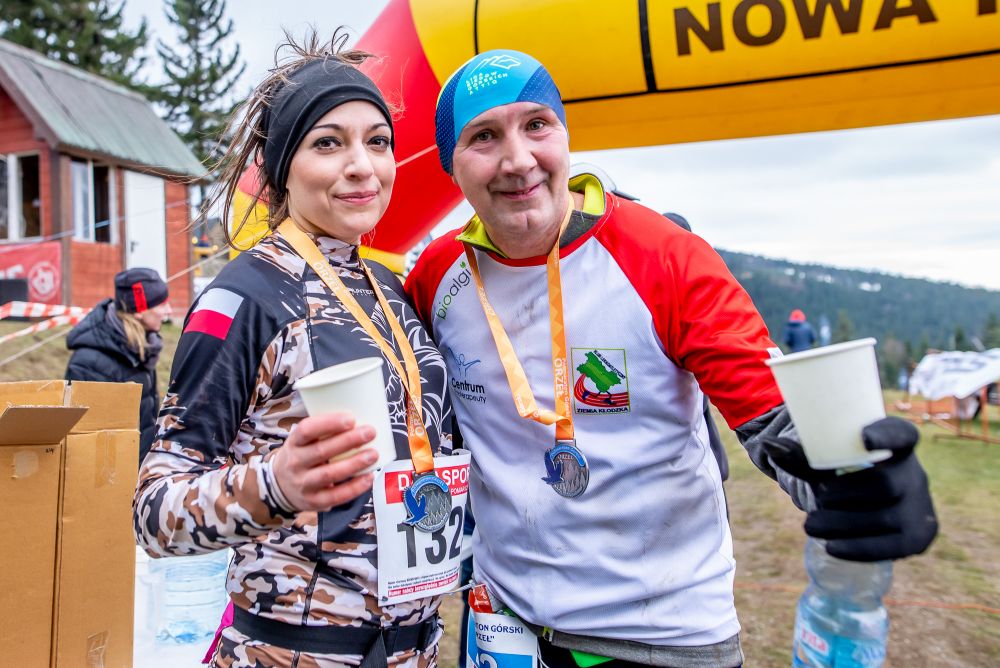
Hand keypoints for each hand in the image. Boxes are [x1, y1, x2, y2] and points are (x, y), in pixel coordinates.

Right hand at [272, 413, 378, 511]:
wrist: (281, 486)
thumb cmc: (302, 455)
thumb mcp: (303, 441)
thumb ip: (324, 431)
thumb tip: (360, 418)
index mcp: (294, 443)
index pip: (306, 430)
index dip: (328, 423)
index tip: (351, 419)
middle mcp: (295, 463)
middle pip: (321, 451)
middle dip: (348, 441)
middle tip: (370, 432)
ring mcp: (303, 484)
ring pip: (330, 474)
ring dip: (354, 463)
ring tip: (373, 454)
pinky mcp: (314, 501)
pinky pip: (336, 496)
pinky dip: (354, 487)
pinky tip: (369, 477)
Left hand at [762, 417, 937, 561]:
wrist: (866, 503)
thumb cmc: (842, 473)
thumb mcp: (823, 462)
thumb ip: (799, 456)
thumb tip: (769, 446)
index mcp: (895, 443)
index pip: (900, 434)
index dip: (886, 436)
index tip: (864, 437)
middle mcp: (914, 471)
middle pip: (884, 484)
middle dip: (845, 495)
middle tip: (817, 499)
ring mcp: (920, 504)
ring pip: (886, 517)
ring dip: (843, 525)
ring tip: (810, 526)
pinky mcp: (920, 533)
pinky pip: (894, 546)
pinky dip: (859, 549)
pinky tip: (832, 548)